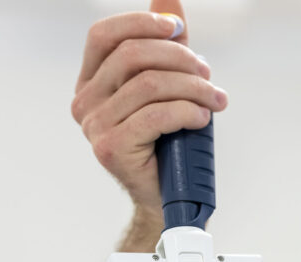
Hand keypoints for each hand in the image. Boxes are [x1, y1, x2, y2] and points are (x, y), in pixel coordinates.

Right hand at [71, 0, 227, 228]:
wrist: (169, 198)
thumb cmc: (169, 142)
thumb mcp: (168, 87)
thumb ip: (164, 45)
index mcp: (90, 83)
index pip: (104, 35)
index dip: (142, 23)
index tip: (178, 29)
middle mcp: (84, 103)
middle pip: (132, 56)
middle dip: (180, 58)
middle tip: (209, 75)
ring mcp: (94, 127)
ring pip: (150, 85)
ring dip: (194, 88)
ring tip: (216, 100)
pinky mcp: (112, 149)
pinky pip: (156, 116)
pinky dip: (187, 112)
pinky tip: (203, 118)